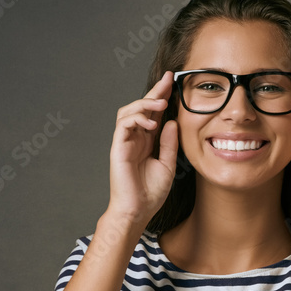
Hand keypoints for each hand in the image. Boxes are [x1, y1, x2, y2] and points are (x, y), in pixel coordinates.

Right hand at [105, 71, 178, 228]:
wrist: (138, 210)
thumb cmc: (150, 192)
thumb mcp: (168, 164)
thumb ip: (169, 143)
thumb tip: (172, 121)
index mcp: (146, 141)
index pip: (153, 113)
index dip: (161, 96)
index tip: (172, 81)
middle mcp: (135, 138)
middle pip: (141, 107)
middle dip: (154, 91)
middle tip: (167, 79)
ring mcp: (124, 142)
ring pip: (128, 111)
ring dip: (144, 103)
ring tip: (160, 103)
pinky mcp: (118, 148)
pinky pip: (123, 124)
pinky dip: (136, 119)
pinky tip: (150, 123)